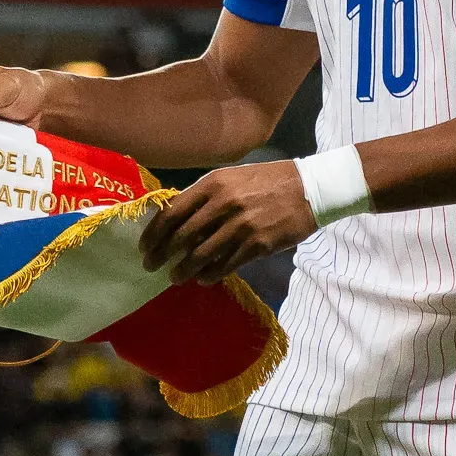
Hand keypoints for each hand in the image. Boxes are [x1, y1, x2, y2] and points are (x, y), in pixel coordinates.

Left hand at [136, 158, 313, 284]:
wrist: (312, 188)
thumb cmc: (267, 181)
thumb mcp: (232, 177)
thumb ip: (204, 195)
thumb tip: (173, 217)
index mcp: (213, 184)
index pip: (172, 212)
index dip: (153, 233)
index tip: (144, 247)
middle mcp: (223, 204)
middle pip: (181, 237)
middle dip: (162, 255)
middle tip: (152, 266)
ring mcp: (241, 225)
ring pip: (201, 255)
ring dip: (184, 269)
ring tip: (175, 277)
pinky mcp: (257, 244)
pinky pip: (226, 265)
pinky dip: (210, 274)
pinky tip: (204, 278)